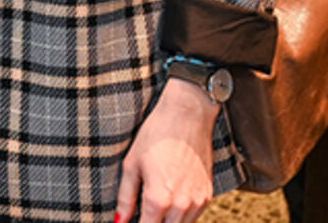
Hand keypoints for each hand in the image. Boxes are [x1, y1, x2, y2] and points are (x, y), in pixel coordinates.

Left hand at [113, 79, 217, 222]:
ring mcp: (198, 201)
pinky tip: (171, 204)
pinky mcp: (208, 195)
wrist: (187, 116)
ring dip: (168, 222)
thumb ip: (125, 197)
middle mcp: (181, 205)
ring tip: (154, 210)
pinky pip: (194, 217)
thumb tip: (119, 220)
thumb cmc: (157, 135)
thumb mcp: (132, 164)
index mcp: (158, 199)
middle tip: (143, 213)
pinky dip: (181, 217)